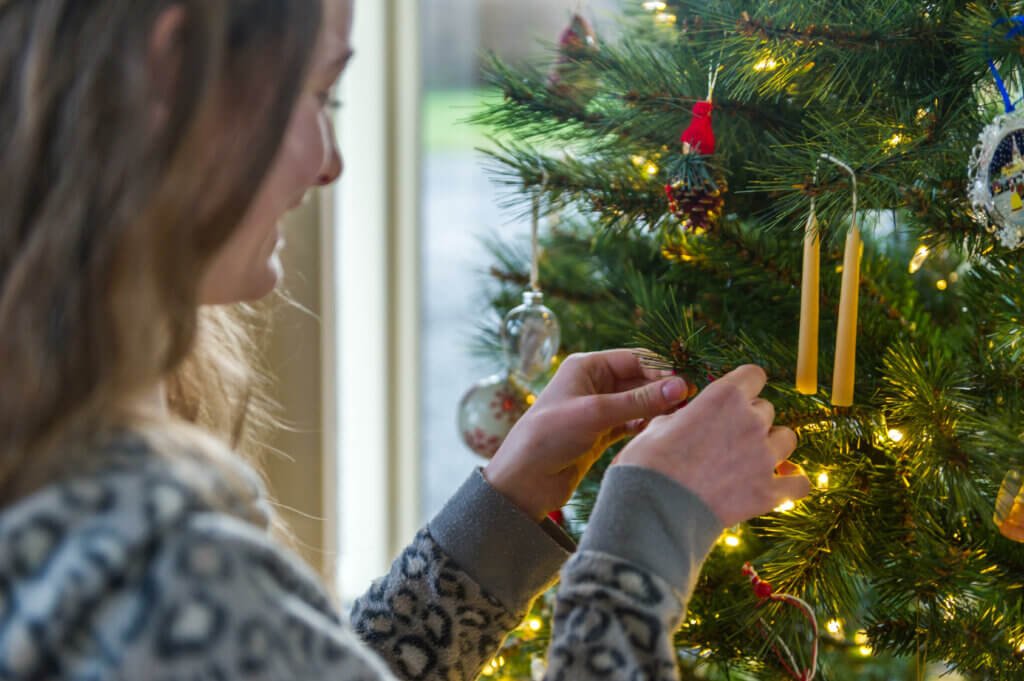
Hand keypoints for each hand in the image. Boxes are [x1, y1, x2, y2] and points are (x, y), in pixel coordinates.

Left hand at [483, 350, 693, 521]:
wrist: (523, 481)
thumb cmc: (548, 436)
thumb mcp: (595, 413)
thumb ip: (639, 401)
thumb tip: (681, 386)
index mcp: (585, 366)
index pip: (634, 359)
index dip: (662, 370)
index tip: (687, 384)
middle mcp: (592, 385)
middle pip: (639, 380)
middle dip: (663, 390)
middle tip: (691, 402)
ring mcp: (597, 410)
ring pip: (638, 404)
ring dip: (658, 409)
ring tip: (680, 418)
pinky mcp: (601, 435)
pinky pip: (632, 424)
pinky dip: (647, 426)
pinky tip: (660, 432)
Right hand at [616, 364, 810, 526]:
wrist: (654, 510)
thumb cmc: (647, 464)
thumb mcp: (657, 426)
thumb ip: (684, 417)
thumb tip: (686, 420)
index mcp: (724, 397)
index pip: (753, 375)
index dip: (745, 384)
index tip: (736, 396)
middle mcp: (751, 421)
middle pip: (766, 409)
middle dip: (750, 419)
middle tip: (727, 437)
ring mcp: (764, 457)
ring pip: (787, 439)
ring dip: (771, 445)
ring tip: (751, 458)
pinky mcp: (769, 492)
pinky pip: (799, 483)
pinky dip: (792, 482)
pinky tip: (781, 484)